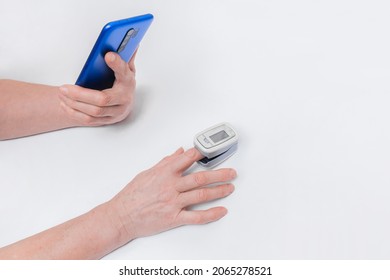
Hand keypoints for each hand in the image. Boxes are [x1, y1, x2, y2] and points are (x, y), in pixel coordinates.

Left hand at [58, 51, 135, 125]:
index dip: (117, 64)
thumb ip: (125, 55)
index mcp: (128, 81)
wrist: (125, 103)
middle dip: (81, 94)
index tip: (108, 55)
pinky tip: (64, 104)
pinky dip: (75, 112)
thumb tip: (130, 40)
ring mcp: (116, 112)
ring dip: (74, 104)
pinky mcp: (107, 121)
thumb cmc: (122, 82)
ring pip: (94, 112)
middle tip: (63, 87)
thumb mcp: (125, 67)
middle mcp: (125, 99)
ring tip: (61, 94)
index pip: (124, 72)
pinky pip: (89, 120)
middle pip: (103, 99)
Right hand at [108, 147, 235, 240]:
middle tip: (232, 172)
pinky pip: (196, 217)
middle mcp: (170, 187)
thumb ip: (166, 162)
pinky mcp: (173, 218)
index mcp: (164, 173)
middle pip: (200, 178)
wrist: (121, 216)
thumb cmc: (132, 195)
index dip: (203, 153)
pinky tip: (221, 211)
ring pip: (201, 195)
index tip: (213, 151)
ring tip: (230, 187)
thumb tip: (179, 152)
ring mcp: (173, 203)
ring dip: (219, 191)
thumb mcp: (147, 173)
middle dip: (220, 174)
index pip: (188, 159)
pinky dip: (211, 214)